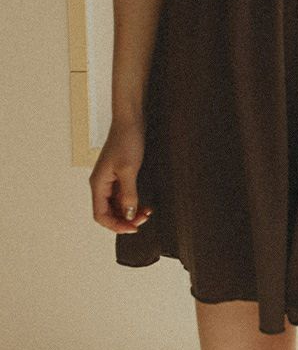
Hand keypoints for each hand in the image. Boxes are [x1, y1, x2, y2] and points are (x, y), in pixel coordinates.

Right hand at [89, 119, 153, 233]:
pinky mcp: (119, 174)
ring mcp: (110, 180)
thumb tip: (128, 214)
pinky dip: (133, 202)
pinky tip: (144, 204)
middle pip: (109, 212)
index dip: (115, 225)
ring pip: (117, 205)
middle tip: (143, 220)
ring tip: (146, 213)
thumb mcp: (128, 169)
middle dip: (125, 219)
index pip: (100, 215)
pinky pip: (123, 195)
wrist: (130, 121)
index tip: (132, 228)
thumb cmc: (126, 141)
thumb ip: (128, 194)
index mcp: (98, 184)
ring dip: (130, 212)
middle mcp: (101, 184)